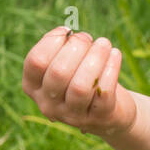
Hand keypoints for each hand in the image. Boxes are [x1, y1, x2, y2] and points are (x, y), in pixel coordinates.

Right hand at [22, 27, 137, 136]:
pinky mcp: (99, 118)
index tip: (68, 31)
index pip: (35, 62)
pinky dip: (112, 68)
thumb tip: (70, 35)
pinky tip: (115, 54)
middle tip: (88, 38)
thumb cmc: (82, 78)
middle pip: (58, 72)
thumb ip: (63, 49)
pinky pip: (104, 92)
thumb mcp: (67, 64)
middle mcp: (49, 105)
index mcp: (34, 87)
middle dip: (76, 47)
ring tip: (104, 43)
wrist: (108, 112)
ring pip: (81, 86)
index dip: (52, 41)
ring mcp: (73, 115)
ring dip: (95, 58)